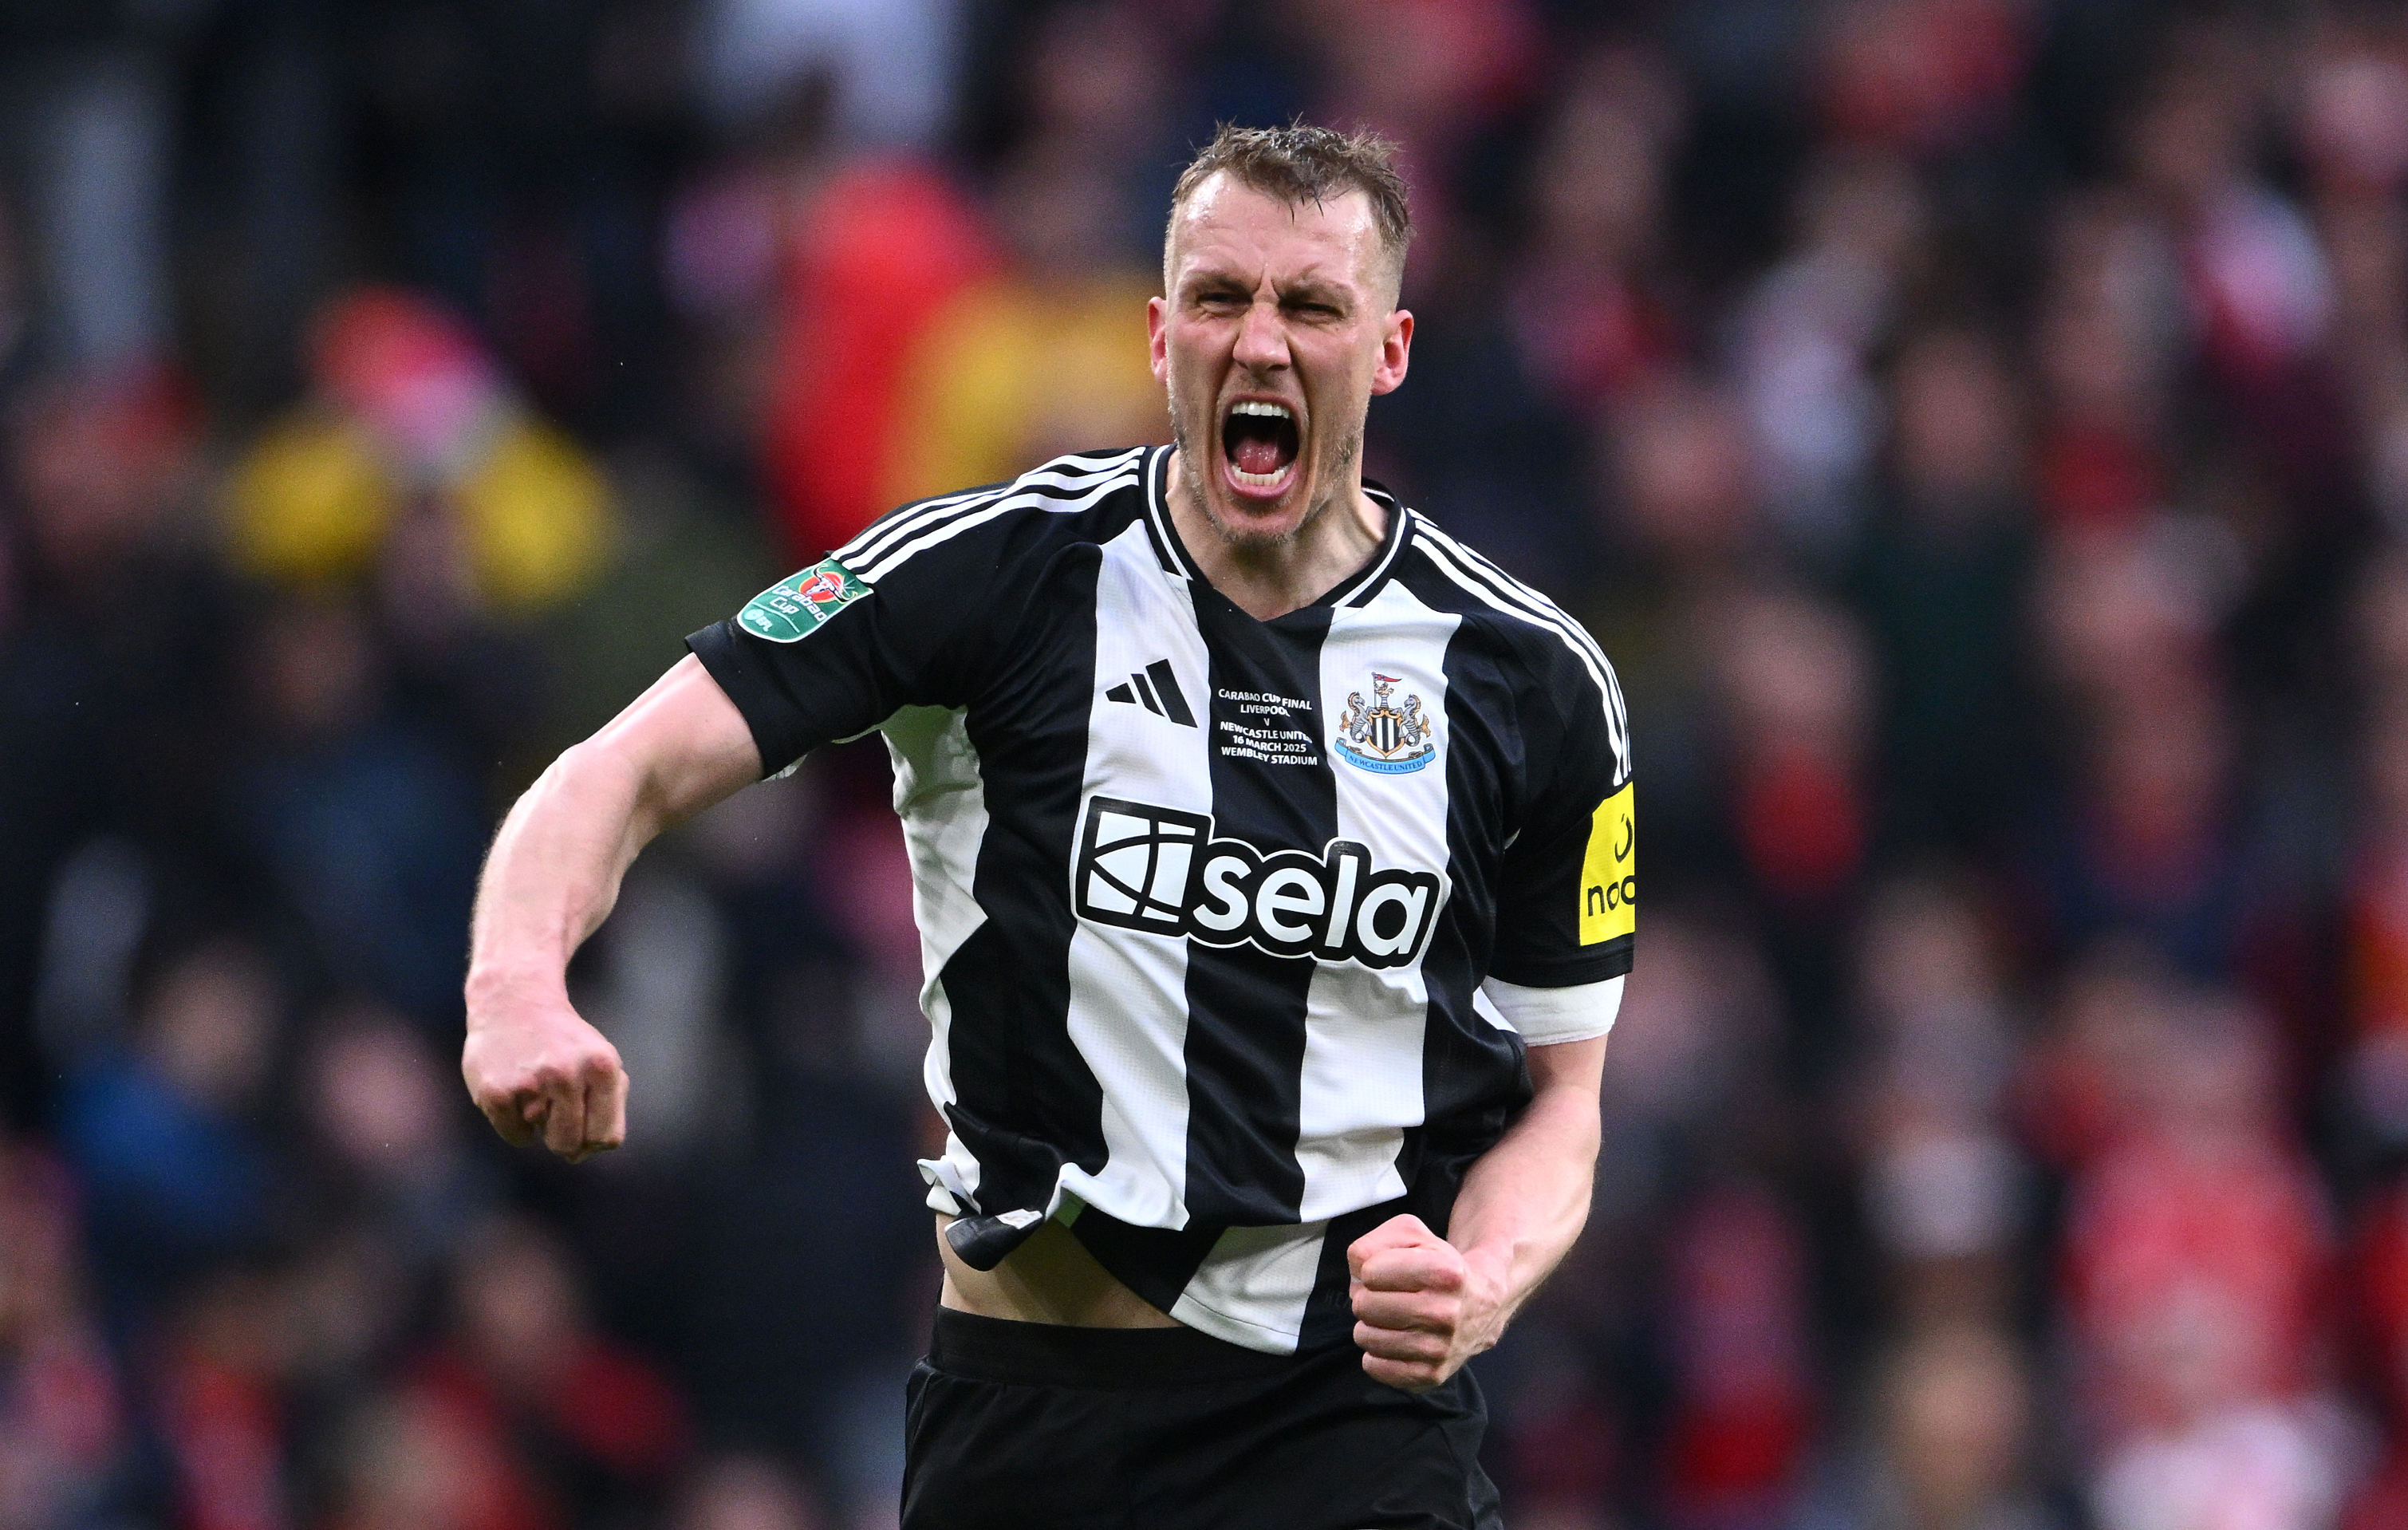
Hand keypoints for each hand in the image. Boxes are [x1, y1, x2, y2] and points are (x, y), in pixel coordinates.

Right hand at [461, 982, 627, 1162]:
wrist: (514, 1001)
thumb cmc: (565, 1042)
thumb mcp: (602, 1061)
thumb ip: (608, 1108)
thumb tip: (583, 1153)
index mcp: (602, 1067)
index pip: (607, 1138)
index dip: (594, 1138)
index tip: (584, 1121)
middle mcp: (567, 1073)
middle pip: (573, 1145)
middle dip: (566, 1136)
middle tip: (556, 1104)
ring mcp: (530, 1083)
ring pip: (543, 1139)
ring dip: (540, 1123)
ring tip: (536, 1087)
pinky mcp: (495, 1092)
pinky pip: (515, 1136)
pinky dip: (515, 1122)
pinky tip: (514, 1088)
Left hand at [1347, 1214, 1504, 1390]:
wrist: (1481, 1303)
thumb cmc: (1436, 1264)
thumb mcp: (1411, 1236)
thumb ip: (1373, 1243)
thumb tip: (1356, 1274)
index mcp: (1444, 1272)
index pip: (1370, 1272)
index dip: (1373, 1269)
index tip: (1390, 1272)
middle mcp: (1445, 1313)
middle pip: (1364, 1305)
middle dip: (1368, 1297)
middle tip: (1388, 1297)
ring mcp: (1440, 1349)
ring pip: (1365, 1337)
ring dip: (1370, 1325)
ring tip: (1392, 1318)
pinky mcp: (1432, 1375)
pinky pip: (1375, 1367)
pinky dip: (1376, 1354)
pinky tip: (1395, 1340)